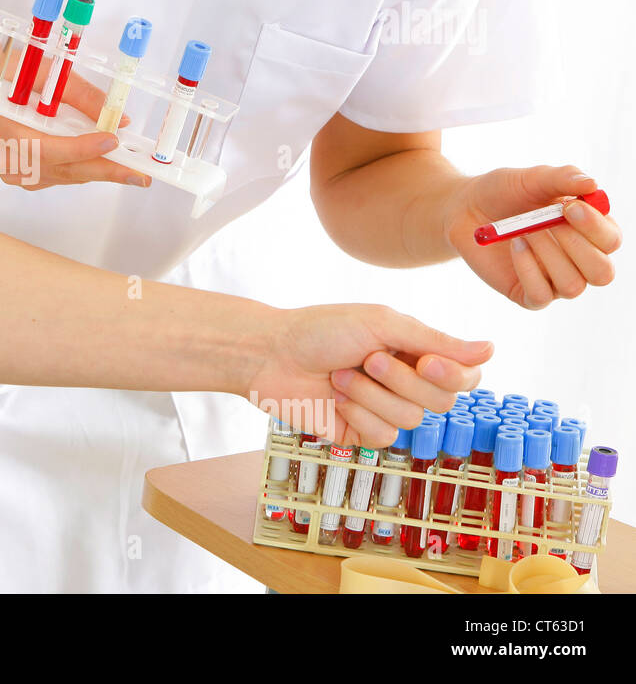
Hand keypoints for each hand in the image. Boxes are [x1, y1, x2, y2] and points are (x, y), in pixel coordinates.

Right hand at [0, 55, 151, 189]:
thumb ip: (81, 94)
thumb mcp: (46, 72)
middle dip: (103, 170)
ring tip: (131, 171)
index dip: (81, 148)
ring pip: (64, 176)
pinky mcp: (23, 176)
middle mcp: (6, 157)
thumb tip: (119, 119)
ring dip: (98, 172)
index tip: (112, 142)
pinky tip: (105, 165)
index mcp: (4, 127)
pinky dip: (84, 170)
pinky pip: (59, 176)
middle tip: (138, 174)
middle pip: (61, 169)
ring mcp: (13, 171)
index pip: (46, 147)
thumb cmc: (13, 76)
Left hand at [248, 304, 492, 447]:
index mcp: (416, 351)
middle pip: (443, 401)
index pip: (465, 376)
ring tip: (340, 374)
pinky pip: (385, 437)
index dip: (453, 375)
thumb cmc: (321, 329)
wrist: (270, 354)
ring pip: (413, 420)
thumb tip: (490, 349)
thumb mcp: (381, 323)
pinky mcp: (361, 432)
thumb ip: (435, 340)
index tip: (423, 361)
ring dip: (372, 394)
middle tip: (367, 358)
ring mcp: (385, 409)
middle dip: (402, 381)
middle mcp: (406, 382)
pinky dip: (359, 414)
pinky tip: (336, 397)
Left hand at [442, 166, 620, 309]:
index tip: (569, 208)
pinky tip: (514, 246)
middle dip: (577, 247)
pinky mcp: (527, 294)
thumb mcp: (532, 178)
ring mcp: (554, 280)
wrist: (464, 208)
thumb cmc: (504, 192)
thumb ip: (563, 178)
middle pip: (602, 273)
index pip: (611, 241)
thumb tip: (592, 185)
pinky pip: (541, 296)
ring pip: (572, 286)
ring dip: (548, 256)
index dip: (595, 228)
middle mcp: (579, 261)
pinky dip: (528, 270)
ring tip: (523, 231)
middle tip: (545, 223)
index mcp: (590, 232)